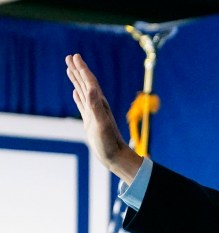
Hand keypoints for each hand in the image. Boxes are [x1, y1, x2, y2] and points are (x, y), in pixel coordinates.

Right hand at [65, 53, 142, 182]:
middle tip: (69, 57)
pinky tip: (75, 93)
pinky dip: (78, 97)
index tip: (74, 56)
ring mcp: (94, 113)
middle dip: (78, 70)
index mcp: (100, 104)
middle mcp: (97, 106)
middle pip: (86, 83)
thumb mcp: (101, 124)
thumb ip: (95, 106)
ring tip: (69, 69)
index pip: (90, 82)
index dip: (82, 69)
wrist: (115, 157)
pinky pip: (83, 105)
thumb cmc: (109, 143)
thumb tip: (90, 89)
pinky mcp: (91, 122)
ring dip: (76, 80)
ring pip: (83, 92)